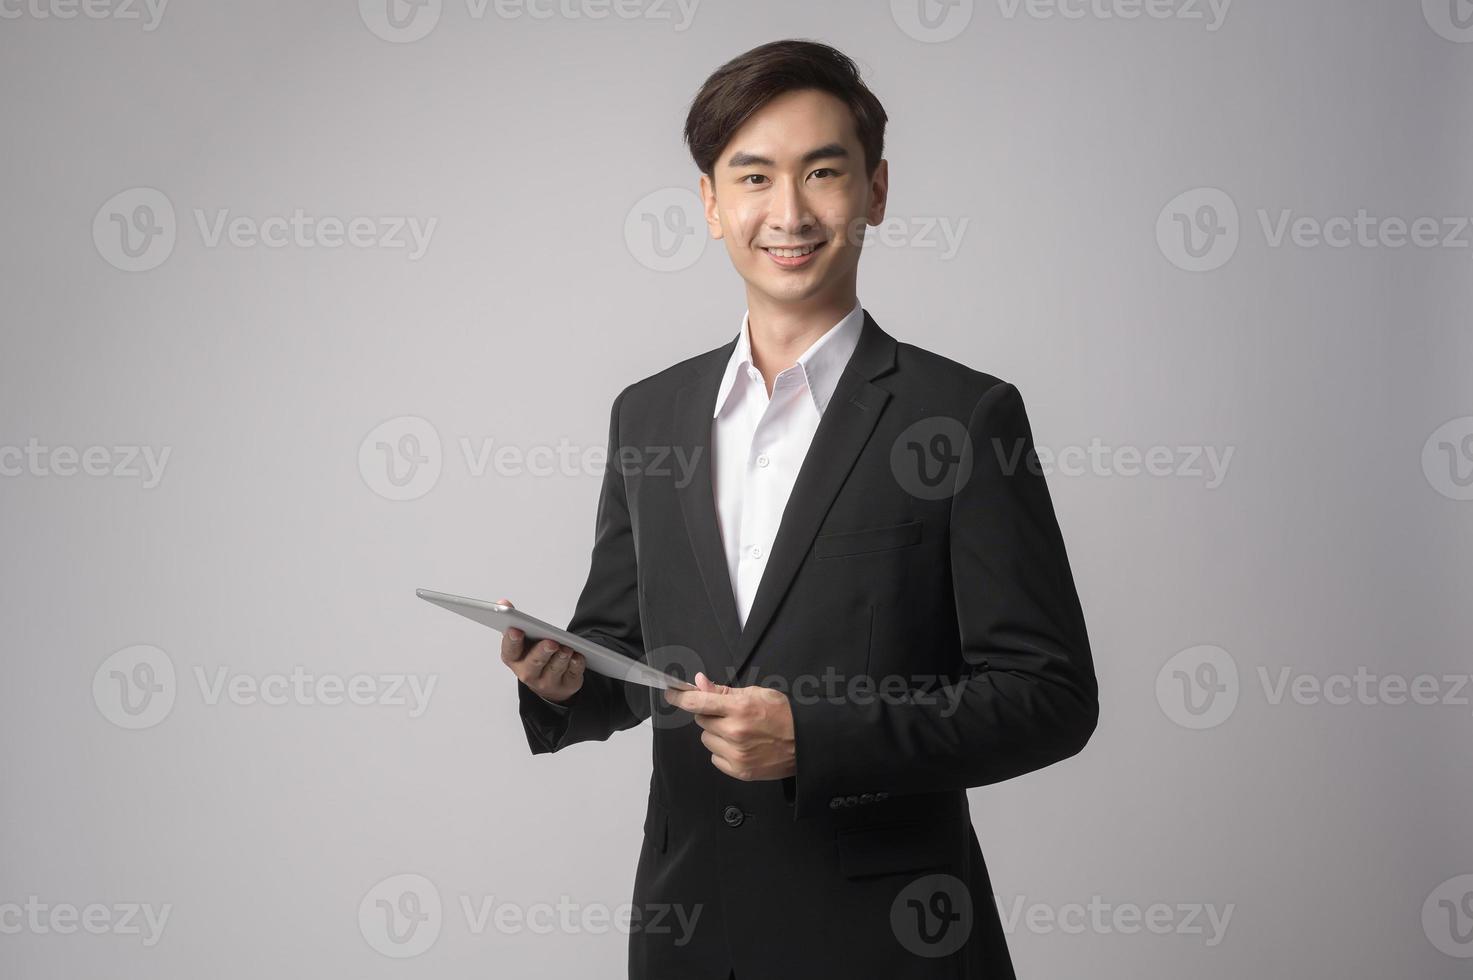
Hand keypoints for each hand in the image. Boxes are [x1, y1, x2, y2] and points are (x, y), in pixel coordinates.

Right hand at [497, 598, 584, 702]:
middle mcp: (528, 673)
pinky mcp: (566, 684)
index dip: (512, 641)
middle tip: (550, 642)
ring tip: (566, 648)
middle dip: (542, 652)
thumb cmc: (533, 655)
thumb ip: (513, 620)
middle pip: (534, 663)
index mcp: (514, 659)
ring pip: (554, 669)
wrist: (549, 681)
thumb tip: (503, 602)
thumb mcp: (522, 640)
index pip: (510, 651)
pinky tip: (577, 656)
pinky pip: (572, 674)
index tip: (516, 630)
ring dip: (561, 658)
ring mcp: (547, 681)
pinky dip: (575, 664)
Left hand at [664, 672, 795, 781]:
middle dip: (710, 715)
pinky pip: (716, 758)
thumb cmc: (784, 715)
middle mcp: (735, 732)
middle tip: (730, 714)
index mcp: (739, 709)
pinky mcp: (739, 770)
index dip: (680, 697)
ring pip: (707, 740)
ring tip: (739, 732)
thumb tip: (699, 683)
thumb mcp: (756, 693)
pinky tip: (742, 746)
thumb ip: (724, 691)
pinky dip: (723, 751)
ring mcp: (736, 754)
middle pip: (701, 720)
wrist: (806, 743)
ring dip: (716, 734)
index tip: (670, 692)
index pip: (698, 702)